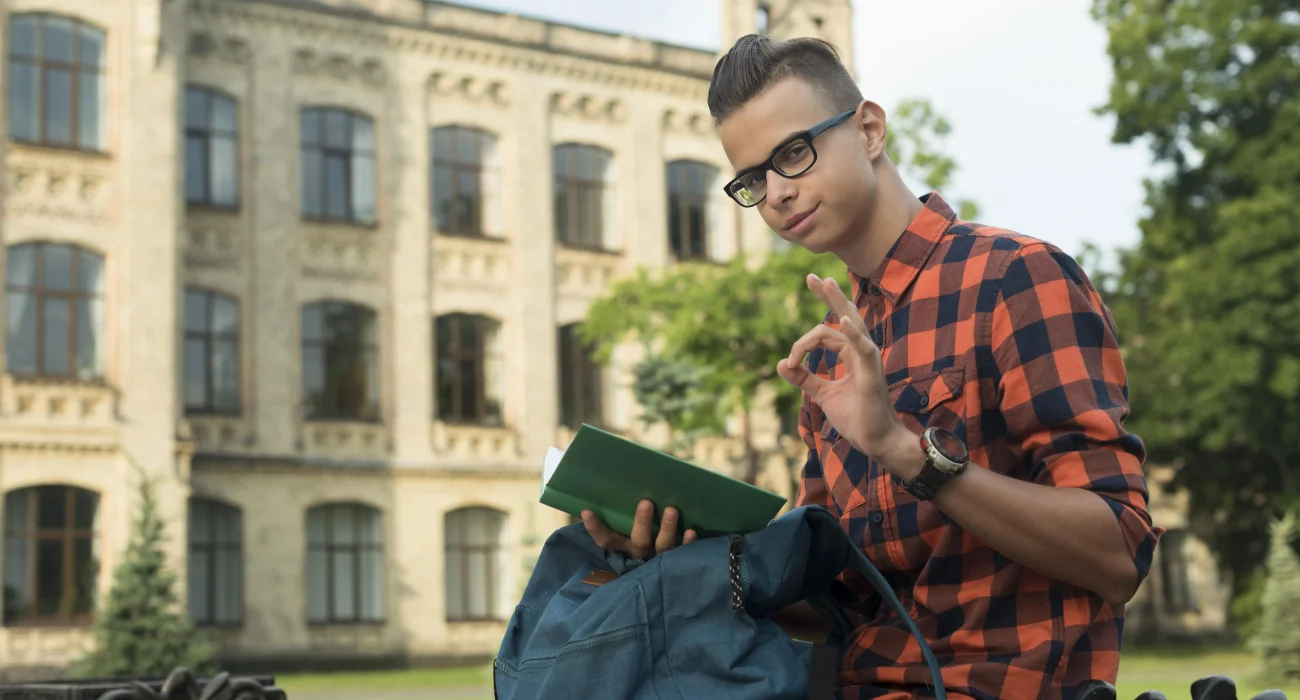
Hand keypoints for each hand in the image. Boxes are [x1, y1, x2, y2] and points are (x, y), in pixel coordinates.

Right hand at [582, 499, 697, 559]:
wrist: (664, 585)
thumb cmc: (642, 545)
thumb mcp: (627, 537)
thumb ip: (618, 520)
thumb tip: (603, 495)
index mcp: (624, 549)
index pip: (606, 541)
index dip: (596, 528)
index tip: (587, 512)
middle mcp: (641, 555)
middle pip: (640, 541)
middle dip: (642, 522)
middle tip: (646, 502)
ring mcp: (660, 561)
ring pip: (663, 546)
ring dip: (667, 528)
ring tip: (671, 510)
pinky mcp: (679, 563)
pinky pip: (684, 554)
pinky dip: (688, 544)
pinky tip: (692, 531)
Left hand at [776, 273, 913, 473]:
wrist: (875, 442)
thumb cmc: (856, 417)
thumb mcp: (823, 395)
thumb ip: (804, 378)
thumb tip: (781, 363)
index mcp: (850, 355)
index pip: (826, 332)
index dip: (803, 343)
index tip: (791, 361)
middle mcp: (861, 352)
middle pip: (845, 315)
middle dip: (829, 296)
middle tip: (812, 277)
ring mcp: (868, 360)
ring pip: (850, 326)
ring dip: (837, 305)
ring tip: (827, 283)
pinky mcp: (872, 373)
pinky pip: (863, 348)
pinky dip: (852, 333)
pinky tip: (840, 320)